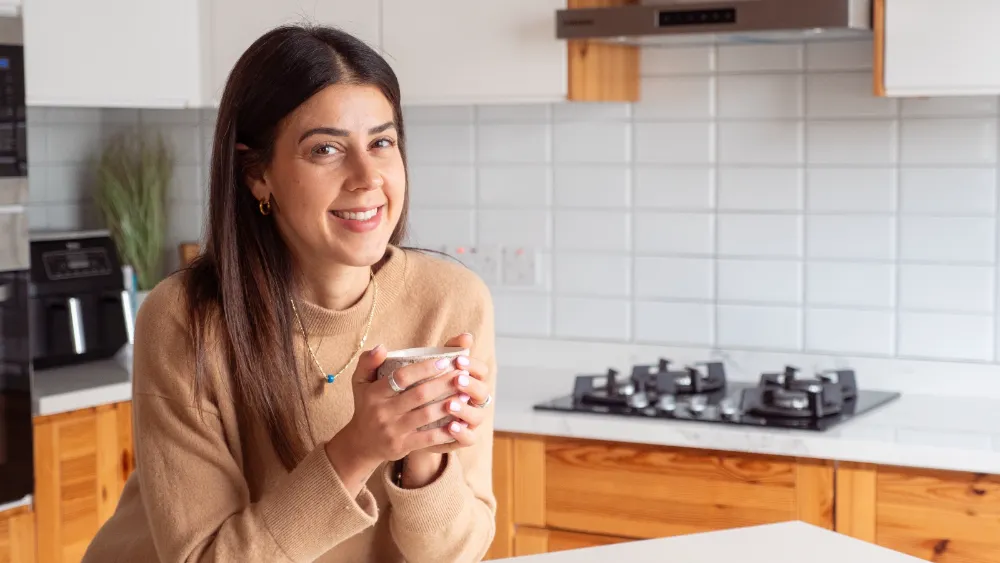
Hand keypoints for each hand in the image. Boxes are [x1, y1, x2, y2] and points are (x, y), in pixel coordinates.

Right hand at [324, 343, 467, 494]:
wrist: (361, 443)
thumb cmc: (366, 406)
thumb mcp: (360, 382)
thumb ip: (368, 361)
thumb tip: (381, 347)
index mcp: (374, 393)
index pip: (402, 377)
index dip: (424, 368)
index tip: (444, 361)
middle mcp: (382, 411)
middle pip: (419, 395)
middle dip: (444, 384)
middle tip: (462, 375)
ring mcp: (392, 430)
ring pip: (427, 415)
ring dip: (449, 404)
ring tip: (465, 395)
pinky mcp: (402, 446)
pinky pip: (428, 438)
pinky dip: (445, 430)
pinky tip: (459, 422)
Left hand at [411, 333, 491, 456]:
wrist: (408, 421)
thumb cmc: (420, 389)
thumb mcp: (428, 370)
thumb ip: (447, 351)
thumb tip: (466, 336)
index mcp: (469, 381)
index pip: (481, 370)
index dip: (473, 365)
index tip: (458, 360)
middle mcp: (473, 401)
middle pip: (483, 392)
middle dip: (471, 385)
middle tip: (457, 379)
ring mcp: (469, 421)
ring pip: (478, 416)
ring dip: (465, 410)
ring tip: (450, 405)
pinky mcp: (461, 438)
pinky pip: (469, 438)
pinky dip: (462, 433)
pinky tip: (450, 427)